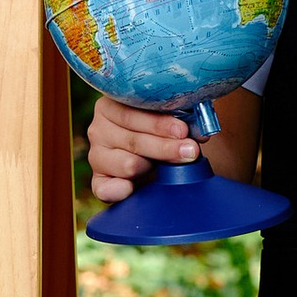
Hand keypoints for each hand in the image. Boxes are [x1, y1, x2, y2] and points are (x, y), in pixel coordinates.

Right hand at [87, 96, 201, 203]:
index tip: (183, 130)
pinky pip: (105, 189)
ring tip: (168, 166)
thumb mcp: (167, 121)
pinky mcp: (98, 181)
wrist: (151, 156)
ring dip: (150, 166)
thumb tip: (201, 131)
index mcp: (111, 106)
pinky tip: (131, 188)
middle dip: (165, 147)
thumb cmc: (159, 133)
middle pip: (133, 140)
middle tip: (190, 151)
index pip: (132, 114)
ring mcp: (96, 156)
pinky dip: (119, 189)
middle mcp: (98, 129)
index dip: (159, 123)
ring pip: (126, 163)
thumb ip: (180, 121)